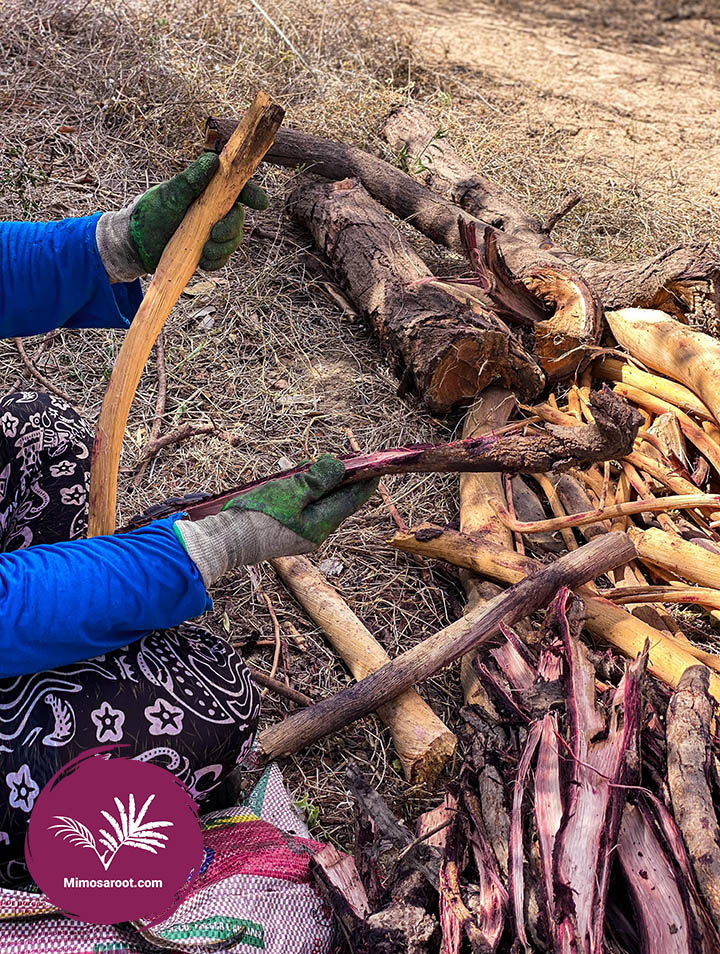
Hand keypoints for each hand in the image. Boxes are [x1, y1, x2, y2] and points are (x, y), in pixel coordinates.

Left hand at [129, 153, 267, 272]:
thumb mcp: (170, 194)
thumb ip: (191, 179)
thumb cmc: (152, 212)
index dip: (253, 194)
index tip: (261, 203)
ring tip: (204, 251)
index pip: (237, 189)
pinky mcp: (207, 251)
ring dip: (223, 248)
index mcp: (209, 192)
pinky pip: (222, 258)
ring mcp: (211, 232)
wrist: (137, 242)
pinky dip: (216, 261)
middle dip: (231, 229)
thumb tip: (212, 160)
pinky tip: (203, 261)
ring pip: (233, 240)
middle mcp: (214, 211)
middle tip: (214, 235)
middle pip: (238, 219)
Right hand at [226, 455, 377, 545]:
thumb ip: (318, 479)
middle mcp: (316, 532)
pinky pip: (304, 509)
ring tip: (315, 467)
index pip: (352, 500)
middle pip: (336, 502)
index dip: (364, 482)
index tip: (373, 468)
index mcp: (322, 524)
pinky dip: (305, 494)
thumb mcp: (292, 490)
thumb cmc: (260, 516)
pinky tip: (296, 481)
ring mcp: (301, 534)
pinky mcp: (287, 532)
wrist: (229, 540)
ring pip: (319, 505)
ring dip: (319, 485)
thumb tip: (339, 467)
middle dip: (339, 480)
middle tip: (341, 461)